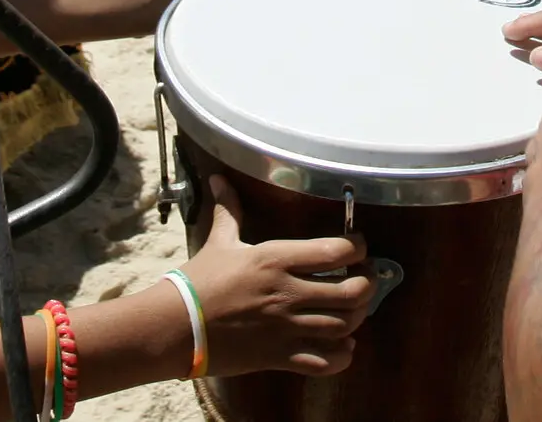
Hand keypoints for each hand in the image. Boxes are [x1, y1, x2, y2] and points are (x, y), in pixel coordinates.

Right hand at [184, 175, 372, 376]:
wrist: (175, 328)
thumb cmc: (198, 283)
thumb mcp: (219, 242)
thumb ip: (230, 210)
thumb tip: (220, 179)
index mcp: (275, 259)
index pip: (337, 250)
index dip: (358, 248)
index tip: (358, 247)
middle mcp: (287, 293)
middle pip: (352, 291)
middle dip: (366, 285)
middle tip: (363, 280)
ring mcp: (286, 327)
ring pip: (344, 326)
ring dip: (355, 319)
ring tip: (351, 311)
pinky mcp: (280, 356)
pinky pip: (326, 362)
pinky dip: (341, 356)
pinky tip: (340, 346)